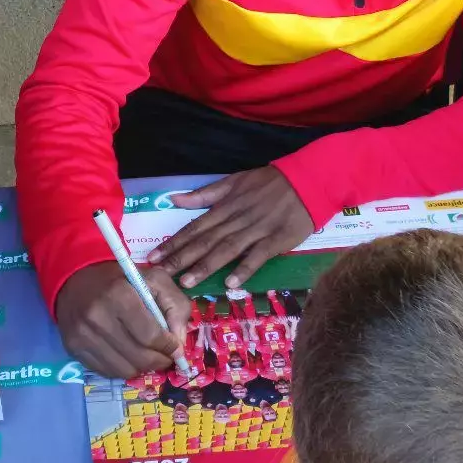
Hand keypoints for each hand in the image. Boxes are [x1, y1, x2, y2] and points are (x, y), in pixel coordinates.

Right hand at [55, 260, 192, 378]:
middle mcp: (97, 317)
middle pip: (139, 357)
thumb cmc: (121, 279)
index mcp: (119, 295)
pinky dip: (123, 368)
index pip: (151, 336)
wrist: (76, 280)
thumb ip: (175, 307)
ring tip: (146, 354)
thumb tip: (179, 345)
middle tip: (165, 356)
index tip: (175, 347)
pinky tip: (127, 354)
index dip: (169, 347)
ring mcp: (82, 335)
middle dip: (159, 361)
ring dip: (142, 367)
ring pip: (124, 370)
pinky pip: (107, 372)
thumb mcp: (155, 280)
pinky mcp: (74, 348)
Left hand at [151, 167, 314, 290]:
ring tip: (187, 281)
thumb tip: (174, 199)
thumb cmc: (269, 182)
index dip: (174, 242)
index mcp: (225, 205)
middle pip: (206, 240)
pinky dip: (245, 268)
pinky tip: (231, 283)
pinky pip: (258, 256)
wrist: (308, 179)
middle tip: (161, 275)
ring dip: (206, 266)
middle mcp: (237, 219)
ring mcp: (257, 230)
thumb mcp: (235, 180)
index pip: (195, 226)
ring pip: (227, 249)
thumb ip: (205, 194)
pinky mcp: (277, 240)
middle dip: (182, 257)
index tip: (154, 256)